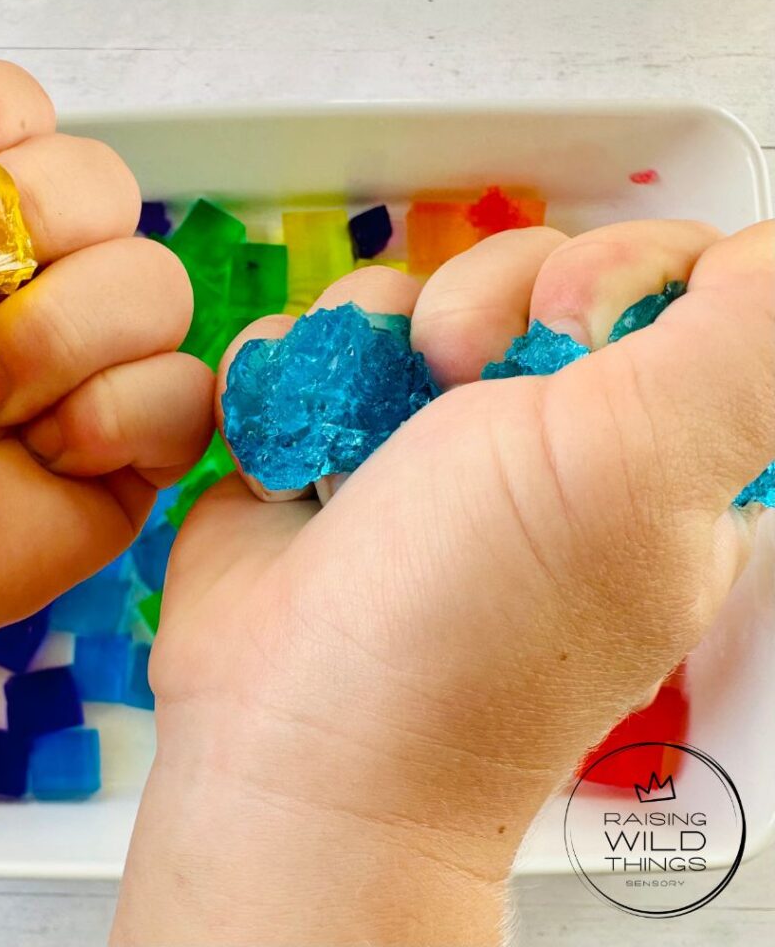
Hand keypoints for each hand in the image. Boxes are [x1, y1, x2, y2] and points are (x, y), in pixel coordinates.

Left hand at [0, 0, 211, 787]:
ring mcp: (96, 365)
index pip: (43, 116)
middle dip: (20, 242)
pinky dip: (110, 421)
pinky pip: (190, 392)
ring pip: (160, 288)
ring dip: (52, 342)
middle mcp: (39, 279)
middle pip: (114, 191)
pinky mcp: (137, 447)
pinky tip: (42, 454)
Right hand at [114, 221, 774, 943]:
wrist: (292, 742)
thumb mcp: (634, 470)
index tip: (563, 335)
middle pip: (519, 273)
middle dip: (470, 308)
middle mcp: (534, 441)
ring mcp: (418, 443)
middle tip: (448, 396)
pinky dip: (283, 382)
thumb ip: (743, 347)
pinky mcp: (322, 447)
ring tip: (349, 455)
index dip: (611, 271)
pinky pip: (306, 343)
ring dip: (358, 352)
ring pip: (400, 299)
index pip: (661, 283)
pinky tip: (291, 466)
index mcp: (646, 450)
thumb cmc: (462, 630)